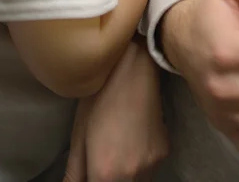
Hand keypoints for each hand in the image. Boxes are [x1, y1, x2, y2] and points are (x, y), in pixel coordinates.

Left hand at [63, 41, 166, 181]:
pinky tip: (129, 142)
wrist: (133, 68)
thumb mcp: (78, 137)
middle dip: (106, 180)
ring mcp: (152, 164)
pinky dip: (137, 166)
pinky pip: (148, 170)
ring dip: (122, 178)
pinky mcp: (164, 151)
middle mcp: (132, 175)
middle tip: (99, 163)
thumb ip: (74, 174)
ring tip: (114, 151)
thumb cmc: (99, 97)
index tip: (90, 173)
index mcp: (106, 174)